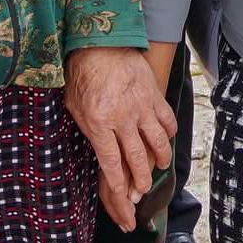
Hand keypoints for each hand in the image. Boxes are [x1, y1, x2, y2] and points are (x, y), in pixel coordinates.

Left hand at [63, 48, 176, 230]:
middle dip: (141, 180)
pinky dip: (169, 131)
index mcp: (99, 123)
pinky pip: (167, 118)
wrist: (102, 44)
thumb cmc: (83, 75)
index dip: (118, 184)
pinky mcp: (153, 95)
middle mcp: (122, 118)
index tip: (123, 198)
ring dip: (160, 158)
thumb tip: (98, 149)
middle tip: (143, 191)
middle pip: (136, 157)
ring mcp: (141, 107)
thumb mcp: (74, 107)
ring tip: (160, 166)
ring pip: (157, 141)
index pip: (111, 163)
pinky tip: (166, 137)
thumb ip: (88, 129)